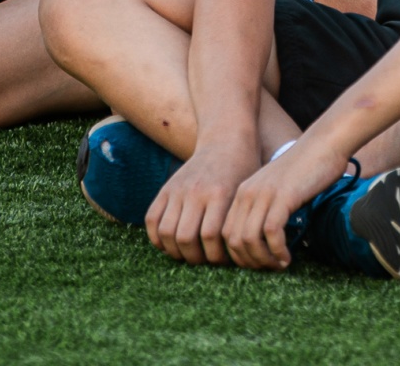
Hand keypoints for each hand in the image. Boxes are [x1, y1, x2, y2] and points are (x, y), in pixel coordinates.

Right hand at [146, 139, 259, 264]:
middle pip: (185, 237)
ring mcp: (178, 189)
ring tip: (187, 254)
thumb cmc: (244, 169)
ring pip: (166, 232)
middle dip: (194, 258)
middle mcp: (195, 191)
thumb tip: (240, 253)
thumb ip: (238, 220)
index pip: (210, 235)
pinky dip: (157, 237)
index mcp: (219, 193)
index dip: (215, 256)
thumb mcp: (247, 192)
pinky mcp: (166, 188)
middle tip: (203, 260)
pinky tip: (170, 244)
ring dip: (175, 251)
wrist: (225, 139)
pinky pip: (152, 219)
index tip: (223, 260)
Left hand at [222, 138, 348, 269]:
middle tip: (268, 268)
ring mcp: (264, 194)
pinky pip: (272, 233)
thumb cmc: (306, 168)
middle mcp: (248, 193)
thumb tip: (265, 240)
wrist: (324, 144)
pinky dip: (278, 250)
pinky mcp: (283, 197)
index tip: (257, 263)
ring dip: (263, 259)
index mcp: (242, 192)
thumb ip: (266, 208)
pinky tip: (287, 257)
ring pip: (249, 239)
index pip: (226, 233)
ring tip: (278, 264)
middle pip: (233, 240)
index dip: (238, 255)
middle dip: (249, 262)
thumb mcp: (277, 189)